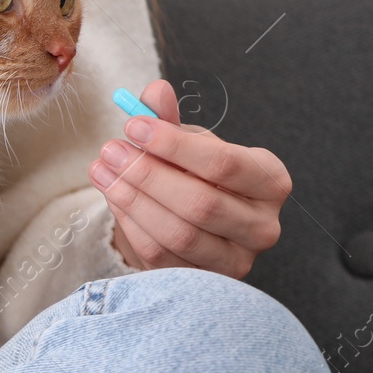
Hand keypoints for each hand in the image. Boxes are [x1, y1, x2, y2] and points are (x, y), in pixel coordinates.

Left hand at [89, 79, 290, 278]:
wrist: (192, 224)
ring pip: (177, 234)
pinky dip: (131, 224)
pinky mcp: (204, 283)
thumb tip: (155, 90)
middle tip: (110, 151)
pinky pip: (159, 256)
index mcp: (270, 181)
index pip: (224, 164)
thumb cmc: (194, 176)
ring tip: (102, 170)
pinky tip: (112, 197)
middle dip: (147, 175)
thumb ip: (171, 120)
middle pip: (200, 203)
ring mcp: (237, 260)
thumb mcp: (186, 145)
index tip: (132, 126)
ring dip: (132, 200)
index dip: (174, 145)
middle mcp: (263, 225)